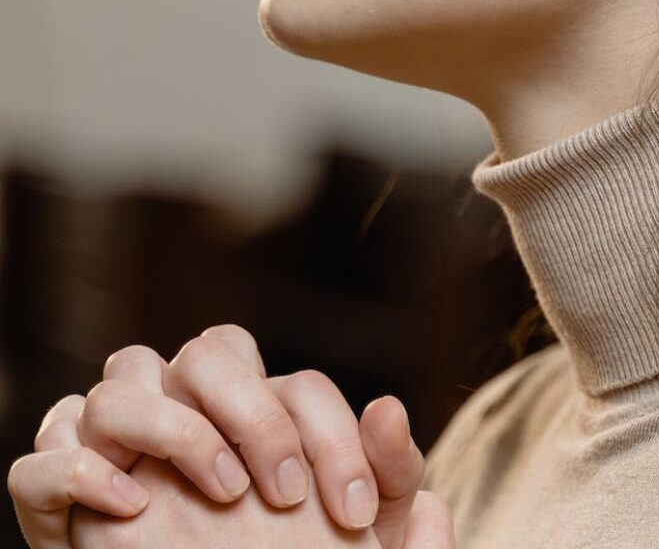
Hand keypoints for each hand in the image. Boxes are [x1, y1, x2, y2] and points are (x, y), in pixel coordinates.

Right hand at [7, 324, 454, 547]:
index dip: (334, 439)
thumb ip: (387, 472)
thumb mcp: (361, 533)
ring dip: (174, 426)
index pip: (297, 386)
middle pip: (210, 352)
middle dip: (254, 414)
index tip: (356, 512)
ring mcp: (124, 441)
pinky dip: (77, 470)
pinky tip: (130, 504)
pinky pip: (46, 456)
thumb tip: (388, 407)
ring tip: (227, 494)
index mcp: (264, 411)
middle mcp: (193, 407)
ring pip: (124, 379)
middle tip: (290, 496)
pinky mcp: (65, 494)